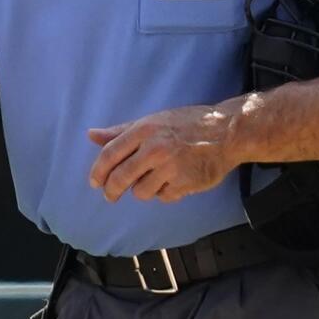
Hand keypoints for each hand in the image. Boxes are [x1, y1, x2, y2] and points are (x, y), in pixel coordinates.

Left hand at [87, 104, 237, 204]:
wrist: (227, 132)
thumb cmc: (187, 124)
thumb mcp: (152, 121)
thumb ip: (121, 131)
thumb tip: (91, 135)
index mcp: (144, 130)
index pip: (110, 154)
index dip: (98, 171)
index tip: (94, 182)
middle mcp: (155, 148)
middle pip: (121, 178)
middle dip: (111, 191)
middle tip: (110, 196)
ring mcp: (170, 167)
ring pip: (141, 192)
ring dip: (143, 189)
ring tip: (154, 178)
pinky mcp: (185, 183)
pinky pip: (163, 197)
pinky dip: (164, 193)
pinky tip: (173, 180)